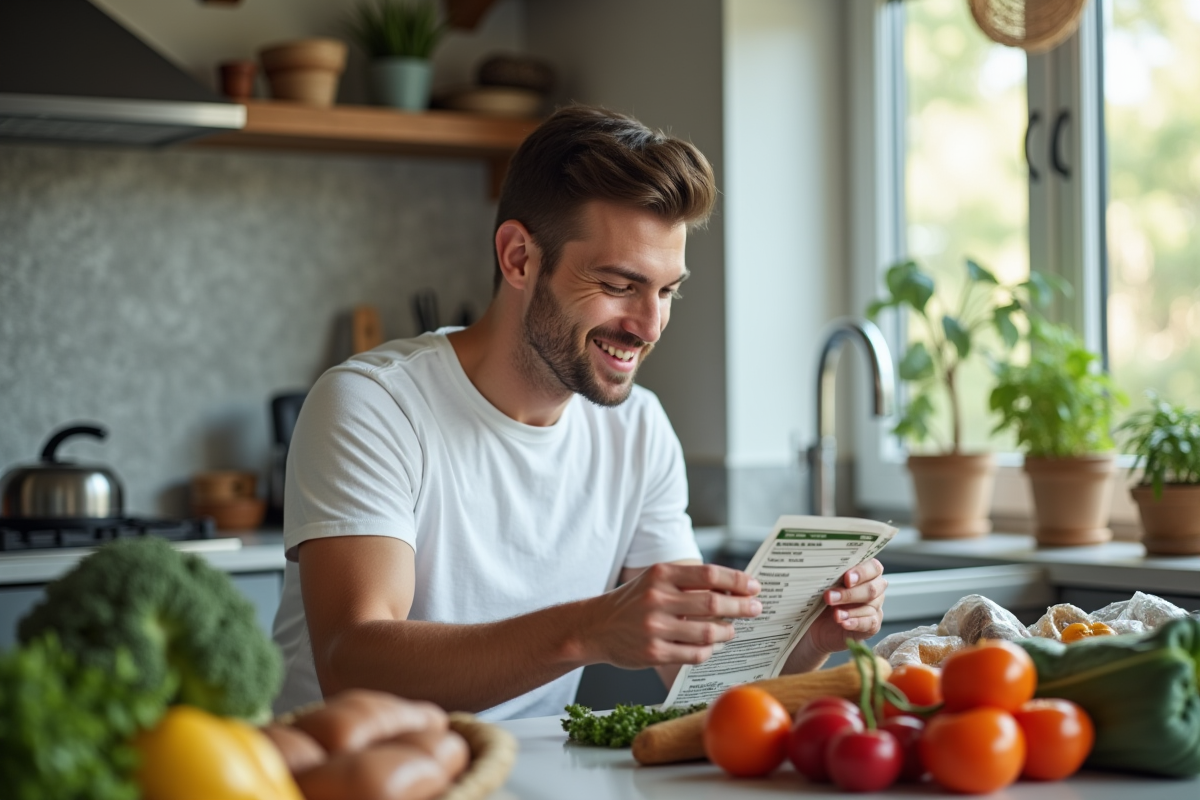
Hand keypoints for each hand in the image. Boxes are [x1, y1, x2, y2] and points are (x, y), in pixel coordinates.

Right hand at [582, 563, 761, 669]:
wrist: (595, 627)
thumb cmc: (632, 602)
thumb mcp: (655, 581)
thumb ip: (688, 582)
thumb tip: (732, 588)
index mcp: (660, 575)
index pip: (709, 575)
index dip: (737, 581)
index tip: (754, 586)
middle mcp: (657, 599)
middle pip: (713, 604)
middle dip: (742, 607)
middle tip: (756, 608)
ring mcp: (655, 628)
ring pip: (708, 633)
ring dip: (728, 632)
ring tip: (732, 630)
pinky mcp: (653, 653)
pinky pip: (695, 655)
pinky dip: (709, 651)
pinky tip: (712, 646)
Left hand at [802, 558, 887, 657]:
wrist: (816, 624)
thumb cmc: (822, 599)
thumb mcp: (823, 586)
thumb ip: (830, 577)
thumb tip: (822, 571)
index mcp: (865, 573)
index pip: (873, 567)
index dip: (862, 572)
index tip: (846, 578)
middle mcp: (874, 588)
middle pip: (872, 589)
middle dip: (850, 593)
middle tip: (829, 596)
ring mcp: (874, 607)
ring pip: (871, 606)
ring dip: (850, 610)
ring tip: (834, 614)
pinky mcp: (871, 625)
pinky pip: (869, 623)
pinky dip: (856, 622)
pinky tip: (844, 622)